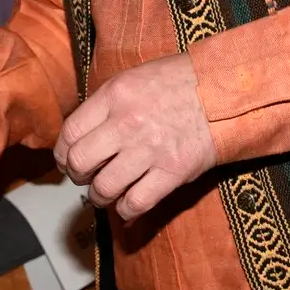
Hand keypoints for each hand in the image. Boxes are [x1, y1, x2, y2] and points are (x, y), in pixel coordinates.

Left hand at [55, 53, 217, 222]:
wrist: (226, 91)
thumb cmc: (180, 82)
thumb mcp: (135, 78)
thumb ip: (107, 104)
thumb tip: (83, 133)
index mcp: (115, 95)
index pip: (70, 133)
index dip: (63, 153)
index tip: (68, 160)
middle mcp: (127, 122)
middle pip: (79, 162)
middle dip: (77, 176)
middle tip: (86, 177)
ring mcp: (149, 149)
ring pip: (103, 188)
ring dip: (100, 197)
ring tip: (106, 193)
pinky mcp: (172, 172)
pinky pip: (135, 203)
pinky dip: (126, 211)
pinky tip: (127, 207)